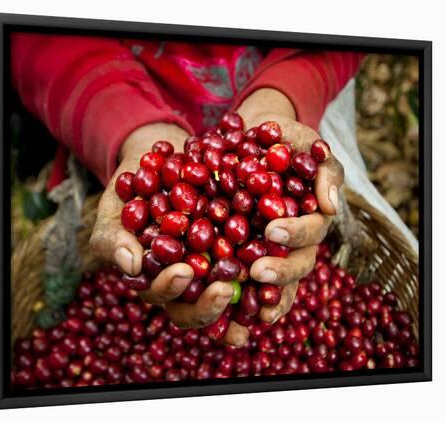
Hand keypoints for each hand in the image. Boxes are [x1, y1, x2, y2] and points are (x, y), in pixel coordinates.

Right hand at [89, 123, 248, 346]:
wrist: (161, 162)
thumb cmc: (131, 190)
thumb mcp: (115, 210)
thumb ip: (114, 238)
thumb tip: (131, 266)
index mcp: (154, 278)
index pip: (161, 295)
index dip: (171, 290)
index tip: (185, 271)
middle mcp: (186, 281)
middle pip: (196, 308)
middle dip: (209, 306)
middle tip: (225, 289)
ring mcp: (212, 267)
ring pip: (228, 295)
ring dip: (246, 302)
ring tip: (262, 297)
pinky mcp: (238, 248)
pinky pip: (254, 265)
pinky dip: (267, 269)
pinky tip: (281, 263)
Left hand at [236, 88, 343, 324]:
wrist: (251, 139)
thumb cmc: (283, 140)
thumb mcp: (306, 144)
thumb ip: (324, 170)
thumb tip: (330, 206)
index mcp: (310, 217)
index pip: (310, 231)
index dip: (296, 233)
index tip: (273, 229)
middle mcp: (293, 240)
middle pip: (296, 264)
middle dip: (281, 271)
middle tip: (258, 272)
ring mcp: (270, 249)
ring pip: (275, 282)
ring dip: (265, 297)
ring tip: (251, 310)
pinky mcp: (243, 253)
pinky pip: (245, 280)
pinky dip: (240, 298)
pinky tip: (225, 308)